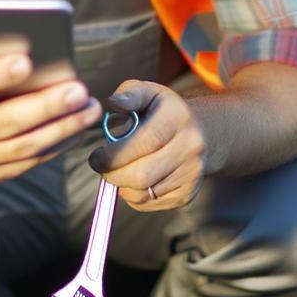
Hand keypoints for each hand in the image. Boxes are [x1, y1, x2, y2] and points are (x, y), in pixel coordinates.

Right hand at [0, 35, 101, 181]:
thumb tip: (28, 38)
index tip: (26, 61)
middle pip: (6, 121)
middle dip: (46, 106)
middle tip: (78, 90)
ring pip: (24, 146)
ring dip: (63, 127)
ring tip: (90, 109)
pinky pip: (32, 161)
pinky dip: (59, 144)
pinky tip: (78, 127)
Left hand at [87, 80, 207, 210]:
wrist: (201, 133)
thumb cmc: (163, 111)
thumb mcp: (148, 92)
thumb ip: (128, 94)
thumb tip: (112, 103)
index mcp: (178, 118)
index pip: (145, 142)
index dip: (115, 154)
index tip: (96, 157)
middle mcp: (191, 147)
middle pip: (143, 174)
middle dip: (113, 174)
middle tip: (102, 167)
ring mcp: (191, 174)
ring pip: (143, 193)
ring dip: (121, 186)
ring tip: (119, 170)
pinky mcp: (187, 194)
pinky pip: (149, 204)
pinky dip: (133, 195)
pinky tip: (134, 179)